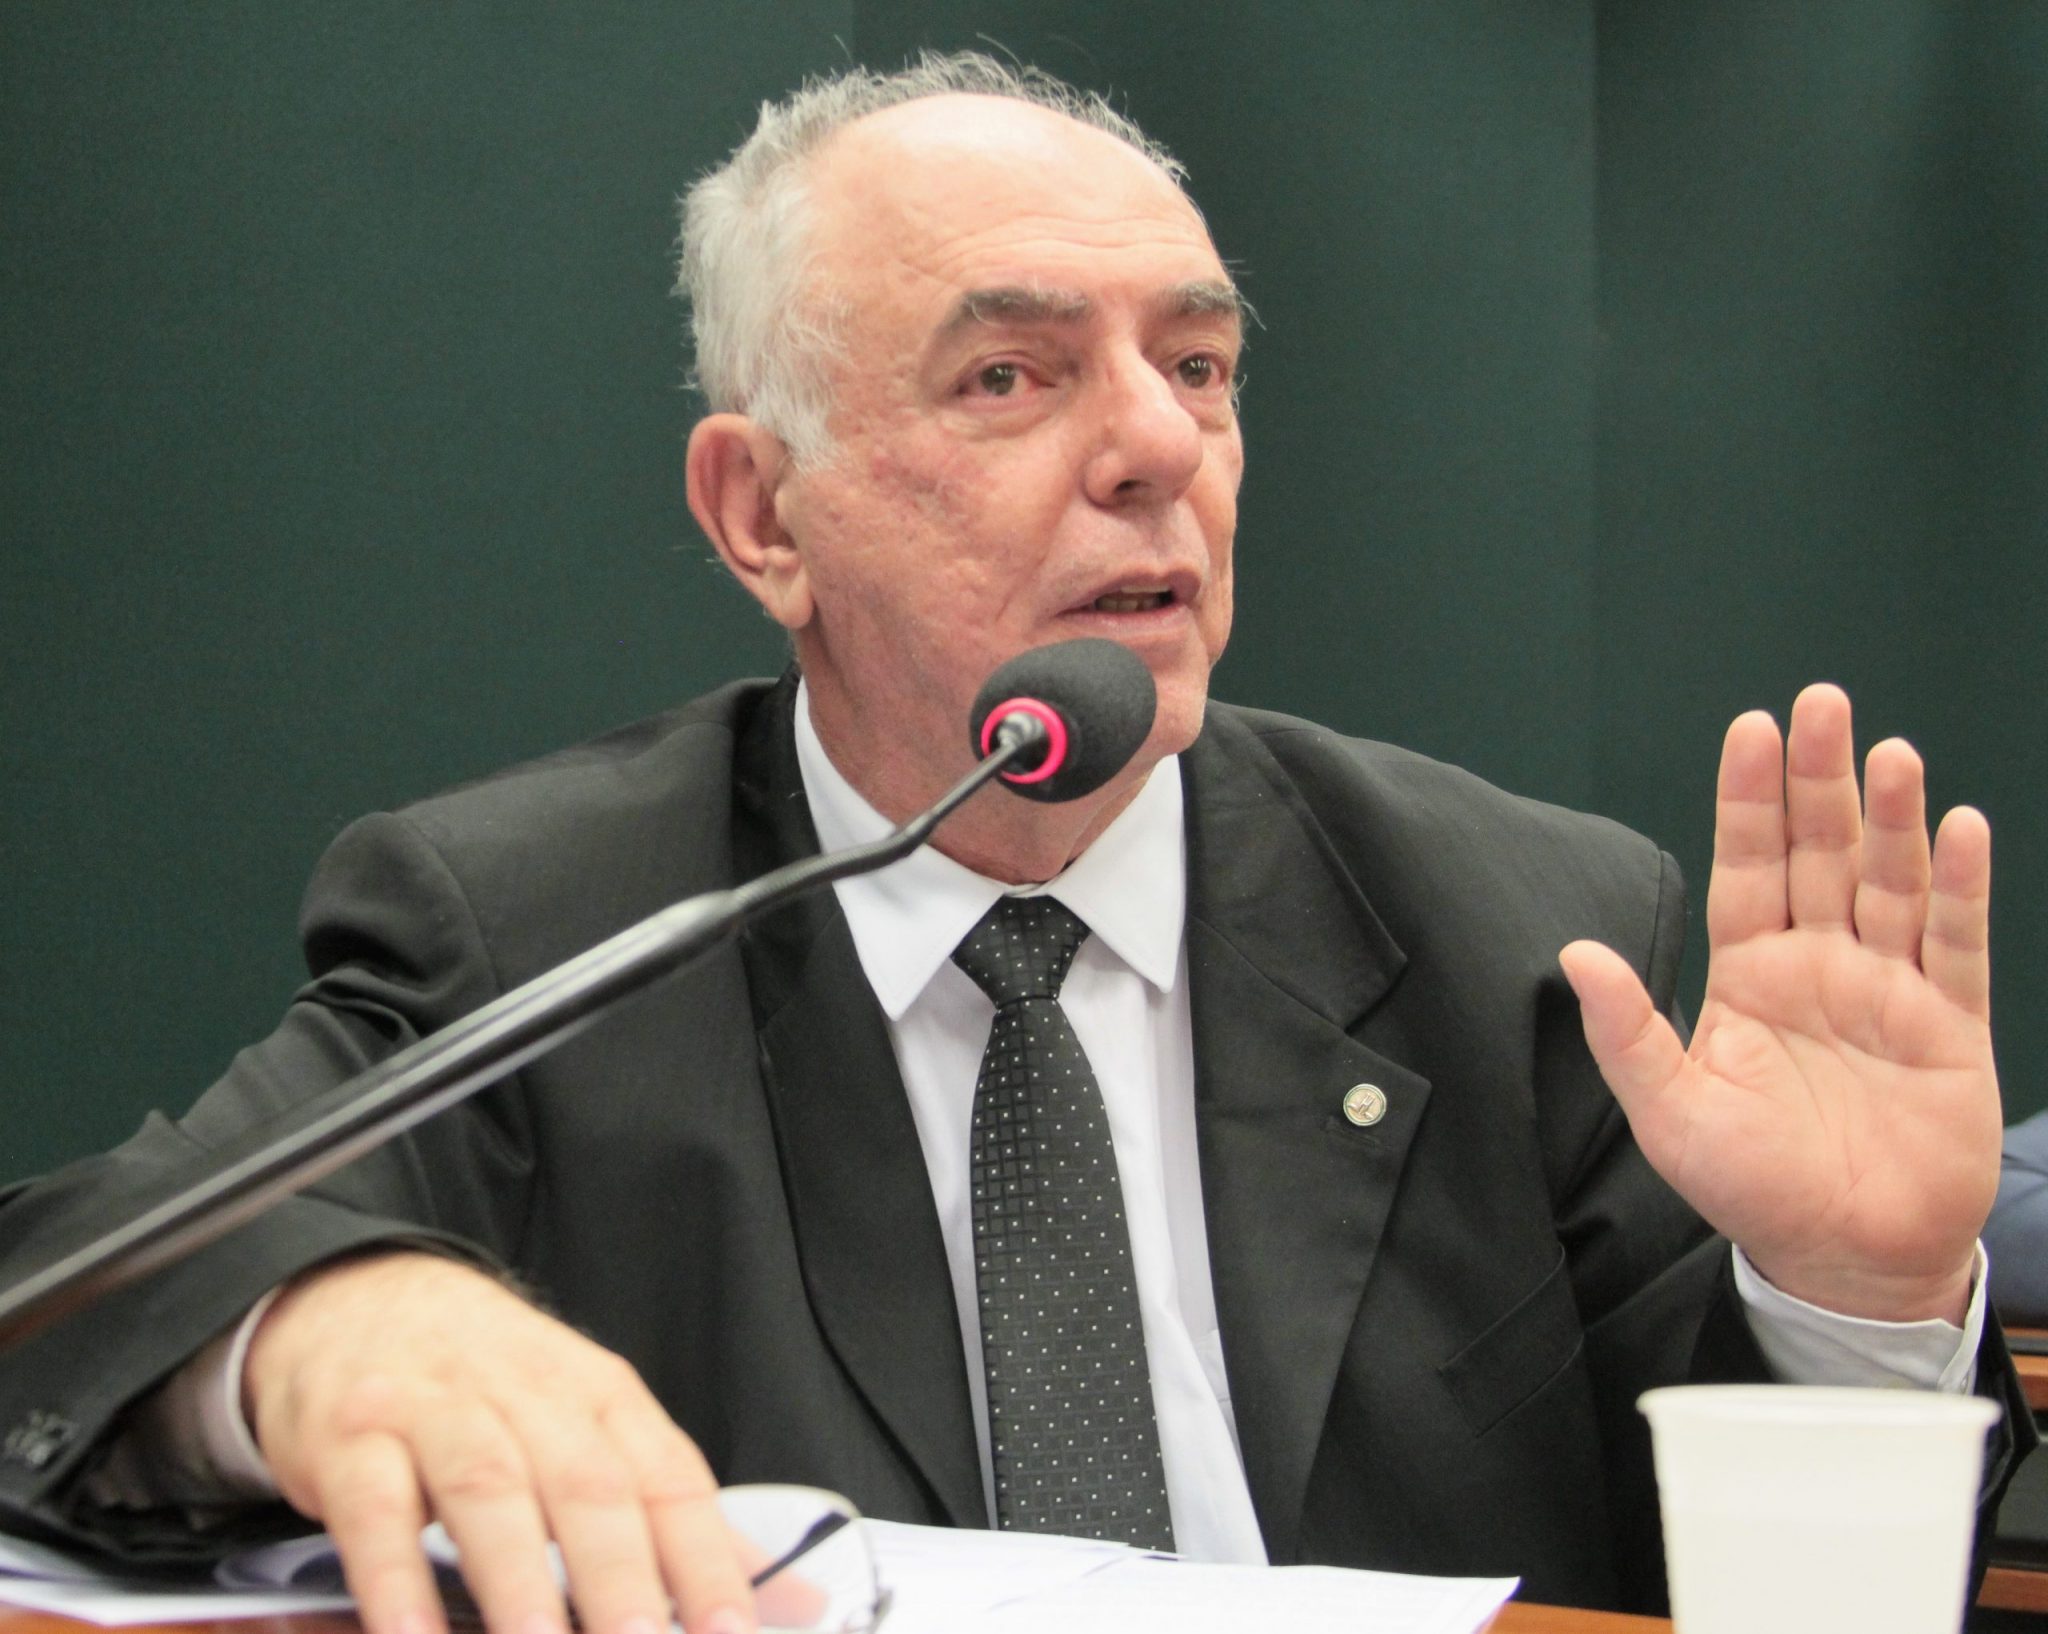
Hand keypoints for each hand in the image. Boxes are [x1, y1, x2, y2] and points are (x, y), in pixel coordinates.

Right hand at [244, 1252, 753, 1633]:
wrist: (359, 1298)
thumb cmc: (487, 1380)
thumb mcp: (583, 1421)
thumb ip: (665, 1509)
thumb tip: (777, 1593)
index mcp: (599, 1394)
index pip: (668, 1476)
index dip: (704, 1557)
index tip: (731, 1632)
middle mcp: (527, 1394)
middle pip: (587, 1485)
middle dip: (622, 1578)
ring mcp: (436, 1409)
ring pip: (490, 1491)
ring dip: (520, 1583)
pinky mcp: (351, 1438)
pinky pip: (376, 1512)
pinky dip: (395, 1581)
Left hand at [1558, 684, 1999, 1323]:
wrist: (1845, 1259)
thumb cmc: (1753, 1187)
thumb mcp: (1672, 1113)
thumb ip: (1629, 1032)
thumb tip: (1575, 953)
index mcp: (1750, 973)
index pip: (1747, 866)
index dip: (1749, 800)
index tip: (1750, 728)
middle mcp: (1820, 965)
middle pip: (1821, 852)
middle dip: (1818, 780)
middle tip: (1820, 704)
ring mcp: (1888, 988)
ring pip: (1891, 882)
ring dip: (1891, 819)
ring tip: (1887, 754)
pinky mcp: (1950, 1024)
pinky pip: (1957, 942)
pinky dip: (1960, 886)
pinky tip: (1960, 827)